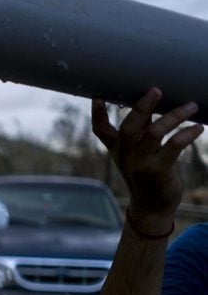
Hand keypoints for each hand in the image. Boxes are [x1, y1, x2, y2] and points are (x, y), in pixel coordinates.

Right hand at [92, 88, 202, 231]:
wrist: (151, 205)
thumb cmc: (147, 172)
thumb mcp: (139, 151)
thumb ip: (142, 129)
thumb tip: (153, 100)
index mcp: (117, 148)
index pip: (101, 130)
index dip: (98, 114)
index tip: (97, 96)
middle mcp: (125, 155)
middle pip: (129, 128)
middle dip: (142, 108)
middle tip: (156, 90)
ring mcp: (140, 164)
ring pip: (154, 133)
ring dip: (174, 116)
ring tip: (192, 106)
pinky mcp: (157, 171)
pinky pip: (174, 146)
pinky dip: (187, 134)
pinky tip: (198, 128)